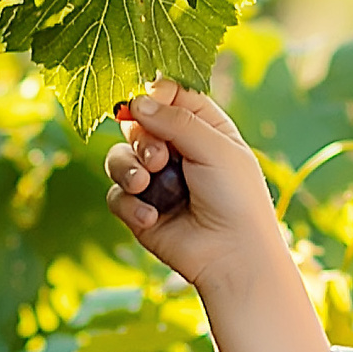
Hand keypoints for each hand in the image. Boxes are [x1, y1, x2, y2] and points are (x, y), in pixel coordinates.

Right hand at [104, 81, 288, 294]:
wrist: (233, 256)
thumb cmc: (236, 198)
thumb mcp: (215, 148)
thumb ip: (176, 120)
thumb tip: (136, 101)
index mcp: (205, 129)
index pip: (171, 96)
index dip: (154, 94)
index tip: (148, 99)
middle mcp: (179, 151)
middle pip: (137, 124)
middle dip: (141, 138)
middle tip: (158, 158)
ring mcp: (158, 181)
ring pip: (118, 157)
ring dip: (127, 169)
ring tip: (144, 185)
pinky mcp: (141, 210)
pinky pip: (115, 196)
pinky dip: (130, 205)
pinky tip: (152, 218)